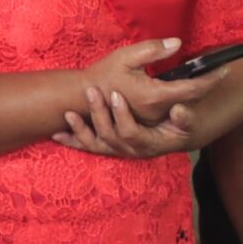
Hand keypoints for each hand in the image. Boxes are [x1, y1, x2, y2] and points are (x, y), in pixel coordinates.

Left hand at [53, 83, 195, 158]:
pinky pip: (87, 146)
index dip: (122, 115)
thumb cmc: (179, 126)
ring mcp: (117, 150)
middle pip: (109, 137)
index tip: (115, 95)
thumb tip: (179, 110)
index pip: (130, 133)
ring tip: (69, 114)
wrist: (171, 136)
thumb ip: (184, 117)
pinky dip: (71, 140)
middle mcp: (130, 150)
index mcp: (149, 143)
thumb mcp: (186, 121)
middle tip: (92, 92)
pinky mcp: (106, 146)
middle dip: (99, 114)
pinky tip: (56, 134)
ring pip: (95, 144)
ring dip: (80, 129)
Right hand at [79, 38, 227, 126]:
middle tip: (220, 69)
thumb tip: (178, 43)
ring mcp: (154, 118)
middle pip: (193, 98)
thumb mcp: (125, 56)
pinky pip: (172, 110)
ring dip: (196, 91)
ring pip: (184, 105)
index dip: (212, 78)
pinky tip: (186, 90)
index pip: (193, 88)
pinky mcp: (149, 120)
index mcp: (154, 95)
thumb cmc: (104, 75)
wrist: (84, 96)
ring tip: (206, 77)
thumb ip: (152, 49)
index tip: (225, 68)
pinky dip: (183, 100)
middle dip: (208, 84)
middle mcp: (158, 111)